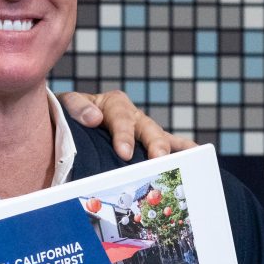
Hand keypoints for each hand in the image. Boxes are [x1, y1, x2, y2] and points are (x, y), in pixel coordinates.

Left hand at [58, 90, 195, 160]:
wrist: (67, 124)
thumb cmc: (68, 116)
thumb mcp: (66, 106)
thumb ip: (77, 108)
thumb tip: (94, 117)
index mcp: (113, 104)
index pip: (121, 118)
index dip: (124, 135)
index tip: (124, 152)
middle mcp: (133, 116)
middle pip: (148, 128)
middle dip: (154, 144)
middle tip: (157, 159)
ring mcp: (144, 130)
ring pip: (162, 138)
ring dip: (172, 149)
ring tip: (186, 159)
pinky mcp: (150, 143)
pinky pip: (172, 144)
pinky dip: (185, 149)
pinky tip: (197, 156)